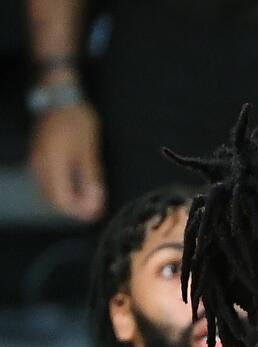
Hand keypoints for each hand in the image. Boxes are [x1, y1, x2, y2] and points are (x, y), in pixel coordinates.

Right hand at [28, 101, 105, 221]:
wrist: (58, 97)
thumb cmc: (76, 120)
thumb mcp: (89, 150)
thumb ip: (90, 177)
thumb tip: (94, 201)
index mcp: (52, 164)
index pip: (61, 200)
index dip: (79, 210)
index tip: (96, 212)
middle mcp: (39, 166)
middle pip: (52, 200)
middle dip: (74, 208)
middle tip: (94, 207)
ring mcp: (35, 162)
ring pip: (47, 193)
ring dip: (67, 200)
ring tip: (88, 199)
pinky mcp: (37, 159)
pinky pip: (45, 183)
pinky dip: (61, 190)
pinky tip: (76, 188)